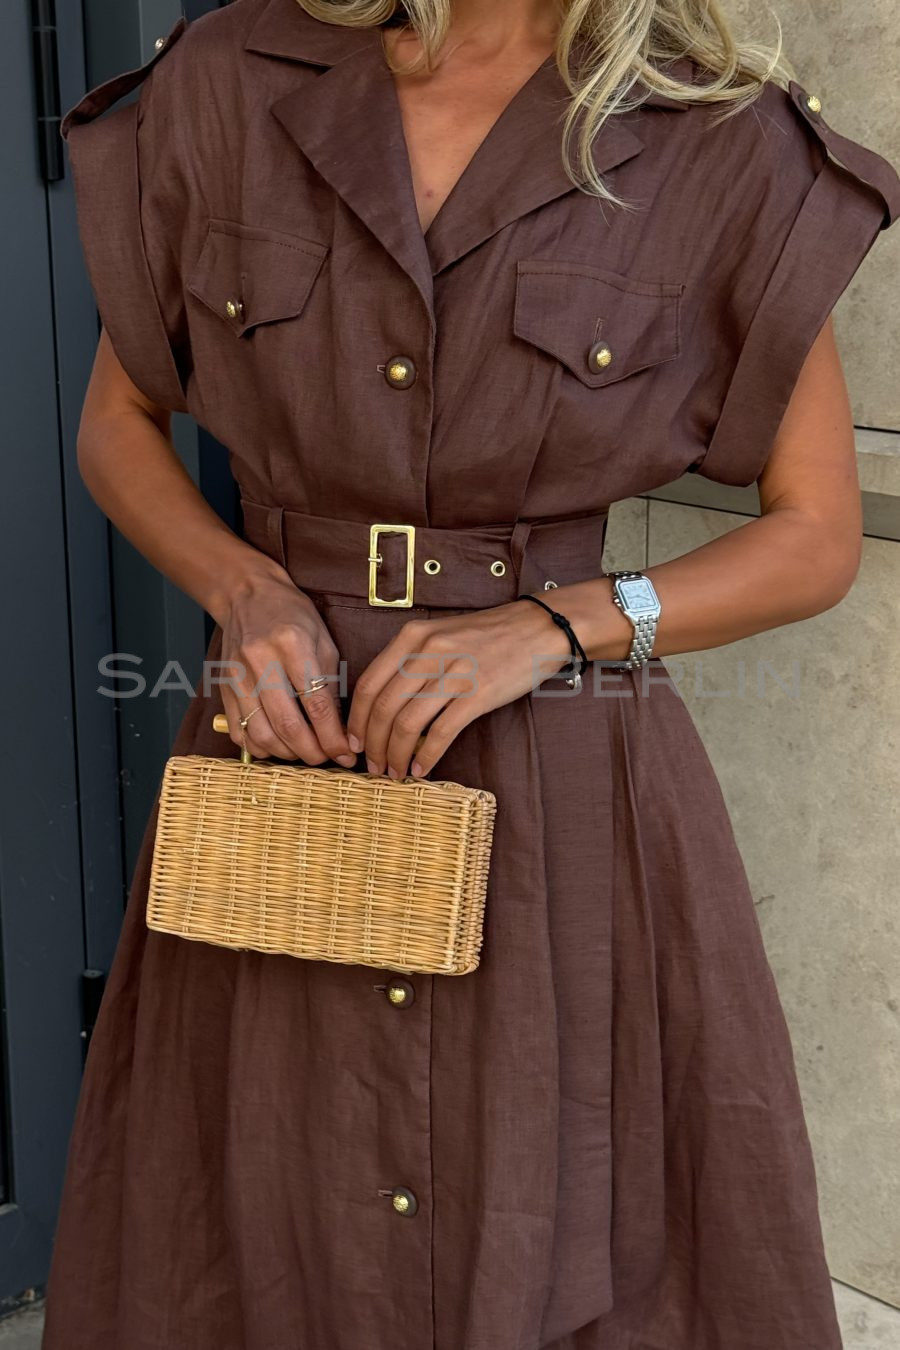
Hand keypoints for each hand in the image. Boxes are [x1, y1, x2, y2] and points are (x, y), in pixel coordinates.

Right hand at [217, 566, 355, 764]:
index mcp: (291, 644)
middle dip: (311, 751)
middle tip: (327, 759)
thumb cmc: (291, 615)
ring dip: (286, 753)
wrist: (246, 594)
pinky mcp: (222, 688)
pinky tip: (277, 745)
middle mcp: (259, 661)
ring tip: (304, 752)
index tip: (347, 754)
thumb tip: (342, 731)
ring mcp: (236, 676)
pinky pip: (240, 731)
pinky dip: (260, 748)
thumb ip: (331, 684)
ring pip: (261, 733)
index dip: (333, 736)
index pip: (315, 703)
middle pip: (286, 724)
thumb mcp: (323, 640)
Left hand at [346, 598, 572, 778]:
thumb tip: (384, 703)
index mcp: (413, 636)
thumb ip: (411, 660)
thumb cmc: (488, 635)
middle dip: (372, 744)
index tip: (354, 741)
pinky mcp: (477, 694)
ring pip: (407, 724)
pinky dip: (426, 757)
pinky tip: (420, 769)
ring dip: (395, 755)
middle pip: (383, 708)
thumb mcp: (440, 634)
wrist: (538, 628)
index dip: (356, 719)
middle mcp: (428, 652)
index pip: (369, 683)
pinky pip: (441, 733)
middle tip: (372, 765)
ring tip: (394, 772)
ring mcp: (453, 673)